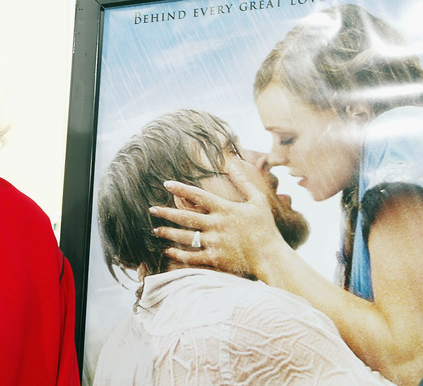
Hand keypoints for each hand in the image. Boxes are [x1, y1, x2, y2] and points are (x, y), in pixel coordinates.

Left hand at [150, 162, 287, 278]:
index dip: (181, 189)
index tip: (166, 184)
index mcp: (225, 209)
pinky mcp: (215, 259)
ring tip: (155, 230)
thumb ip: (244, 182)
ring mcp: (214, 243)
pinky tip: (167, 250)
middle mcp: (216, 225)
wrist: (271, 257)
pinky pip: (191, 257)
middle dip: (166, 213)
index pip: (198, 196)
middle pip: (185, 217)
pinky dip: (178, 254)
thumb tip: (233, 164)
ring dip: (168, 233)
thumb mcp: (257, 201)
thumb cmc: (265, 228)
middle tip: (151, 209)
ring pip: (184, 237)